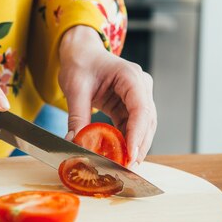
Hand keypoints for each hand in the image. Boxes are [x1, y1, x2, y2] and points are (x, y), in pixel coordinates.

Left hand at [58, 25, 156, 164]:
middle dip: (138, 146)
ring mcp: (138, 96)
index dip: (137, 134)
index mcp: (130, 76)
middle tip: (127, 169)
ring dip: (135, 147)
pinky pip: (132, 127)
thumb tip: (74, 142)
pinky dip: (126, 142)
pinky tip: (119, 156)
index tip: (130, 154)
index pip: (140, 108)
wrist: (81, 52)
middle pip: (147, 121)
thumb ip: (77, 116)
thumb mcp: (75, 87)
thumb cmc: (81, 62)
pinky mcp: (130, 106)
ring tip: (124, 167)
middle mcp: (140, 86)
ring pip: (143, 127)